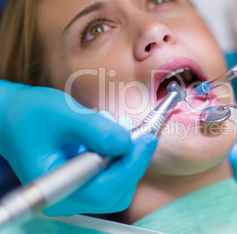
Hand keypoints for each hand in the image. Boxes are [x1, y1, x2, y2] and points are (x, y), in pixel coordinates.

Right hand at [0, 81, 156, 215]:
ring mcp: (75, 193)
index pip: (103, 190)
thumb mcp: (63, 114)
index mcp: (56, 189)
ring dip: (130, 162)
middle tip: (143, 135)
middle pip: (116, 193)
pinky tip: (119, 140)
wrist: (14, 117)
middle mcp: (67, 198)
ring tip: (129, 135)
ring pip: (118, 188)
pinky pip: (112, 179)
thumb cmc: (31, 114)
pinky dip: (123, 160)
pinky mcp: (83, 183)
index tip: (147, 139)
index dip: (131, 167)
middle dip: (134, 164)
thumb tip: (127, 143)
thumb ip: (96, 130)